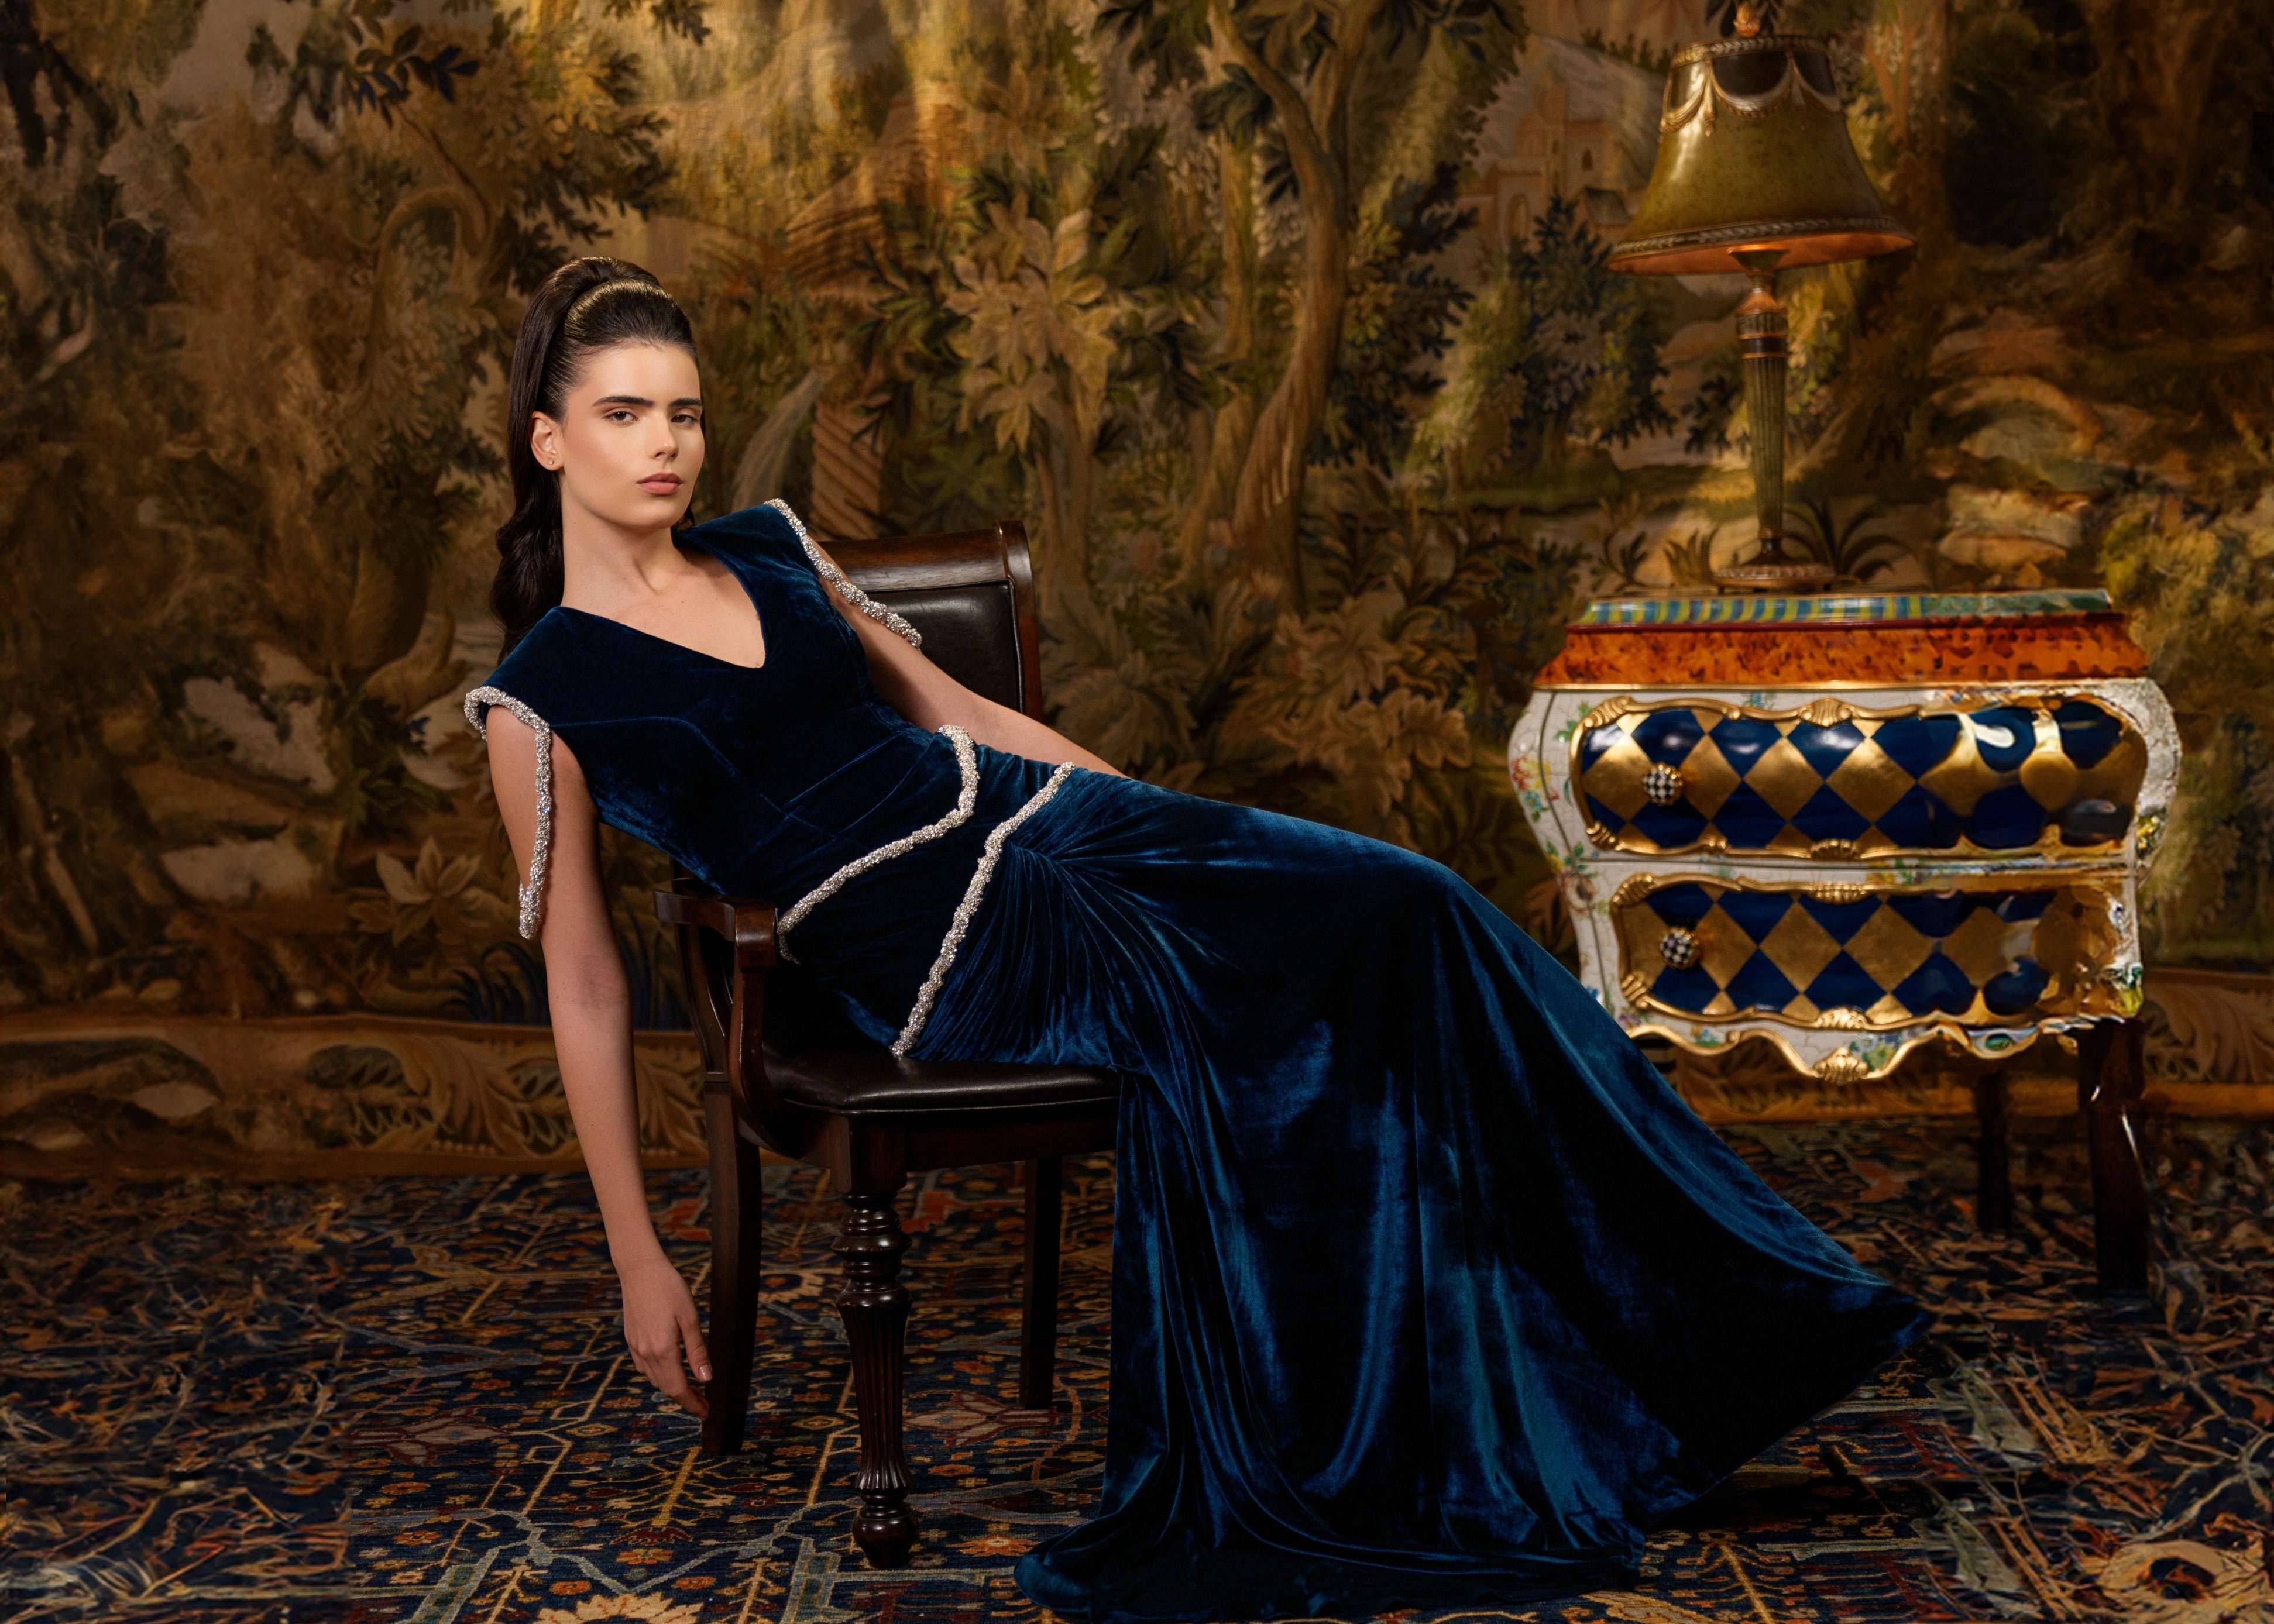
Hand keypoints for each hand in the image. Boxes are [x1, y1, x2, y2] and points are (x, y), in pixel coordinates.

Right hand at [617, 1253, 711, 1417]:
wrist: (640, 1270)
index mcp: (663, 1350)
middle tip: (703, 1401)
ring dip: (672, 1387)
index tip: (706, 1412)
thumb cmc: (669, 1289)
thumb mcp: (690, 1318)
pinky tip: (669, 1368)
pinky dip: (658, 1374)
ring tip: (690, 1386)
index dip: (693, 1404)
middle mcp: (646, 1353)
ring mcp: (636, 1347)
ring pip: (654, 1379)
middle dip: (685, 1399)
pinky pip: (644, 1367)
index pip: (678, 1389)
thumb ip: (697, 1351)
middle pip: (666, 1388)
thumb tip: (706, 1379)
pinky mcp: (631, 1339)